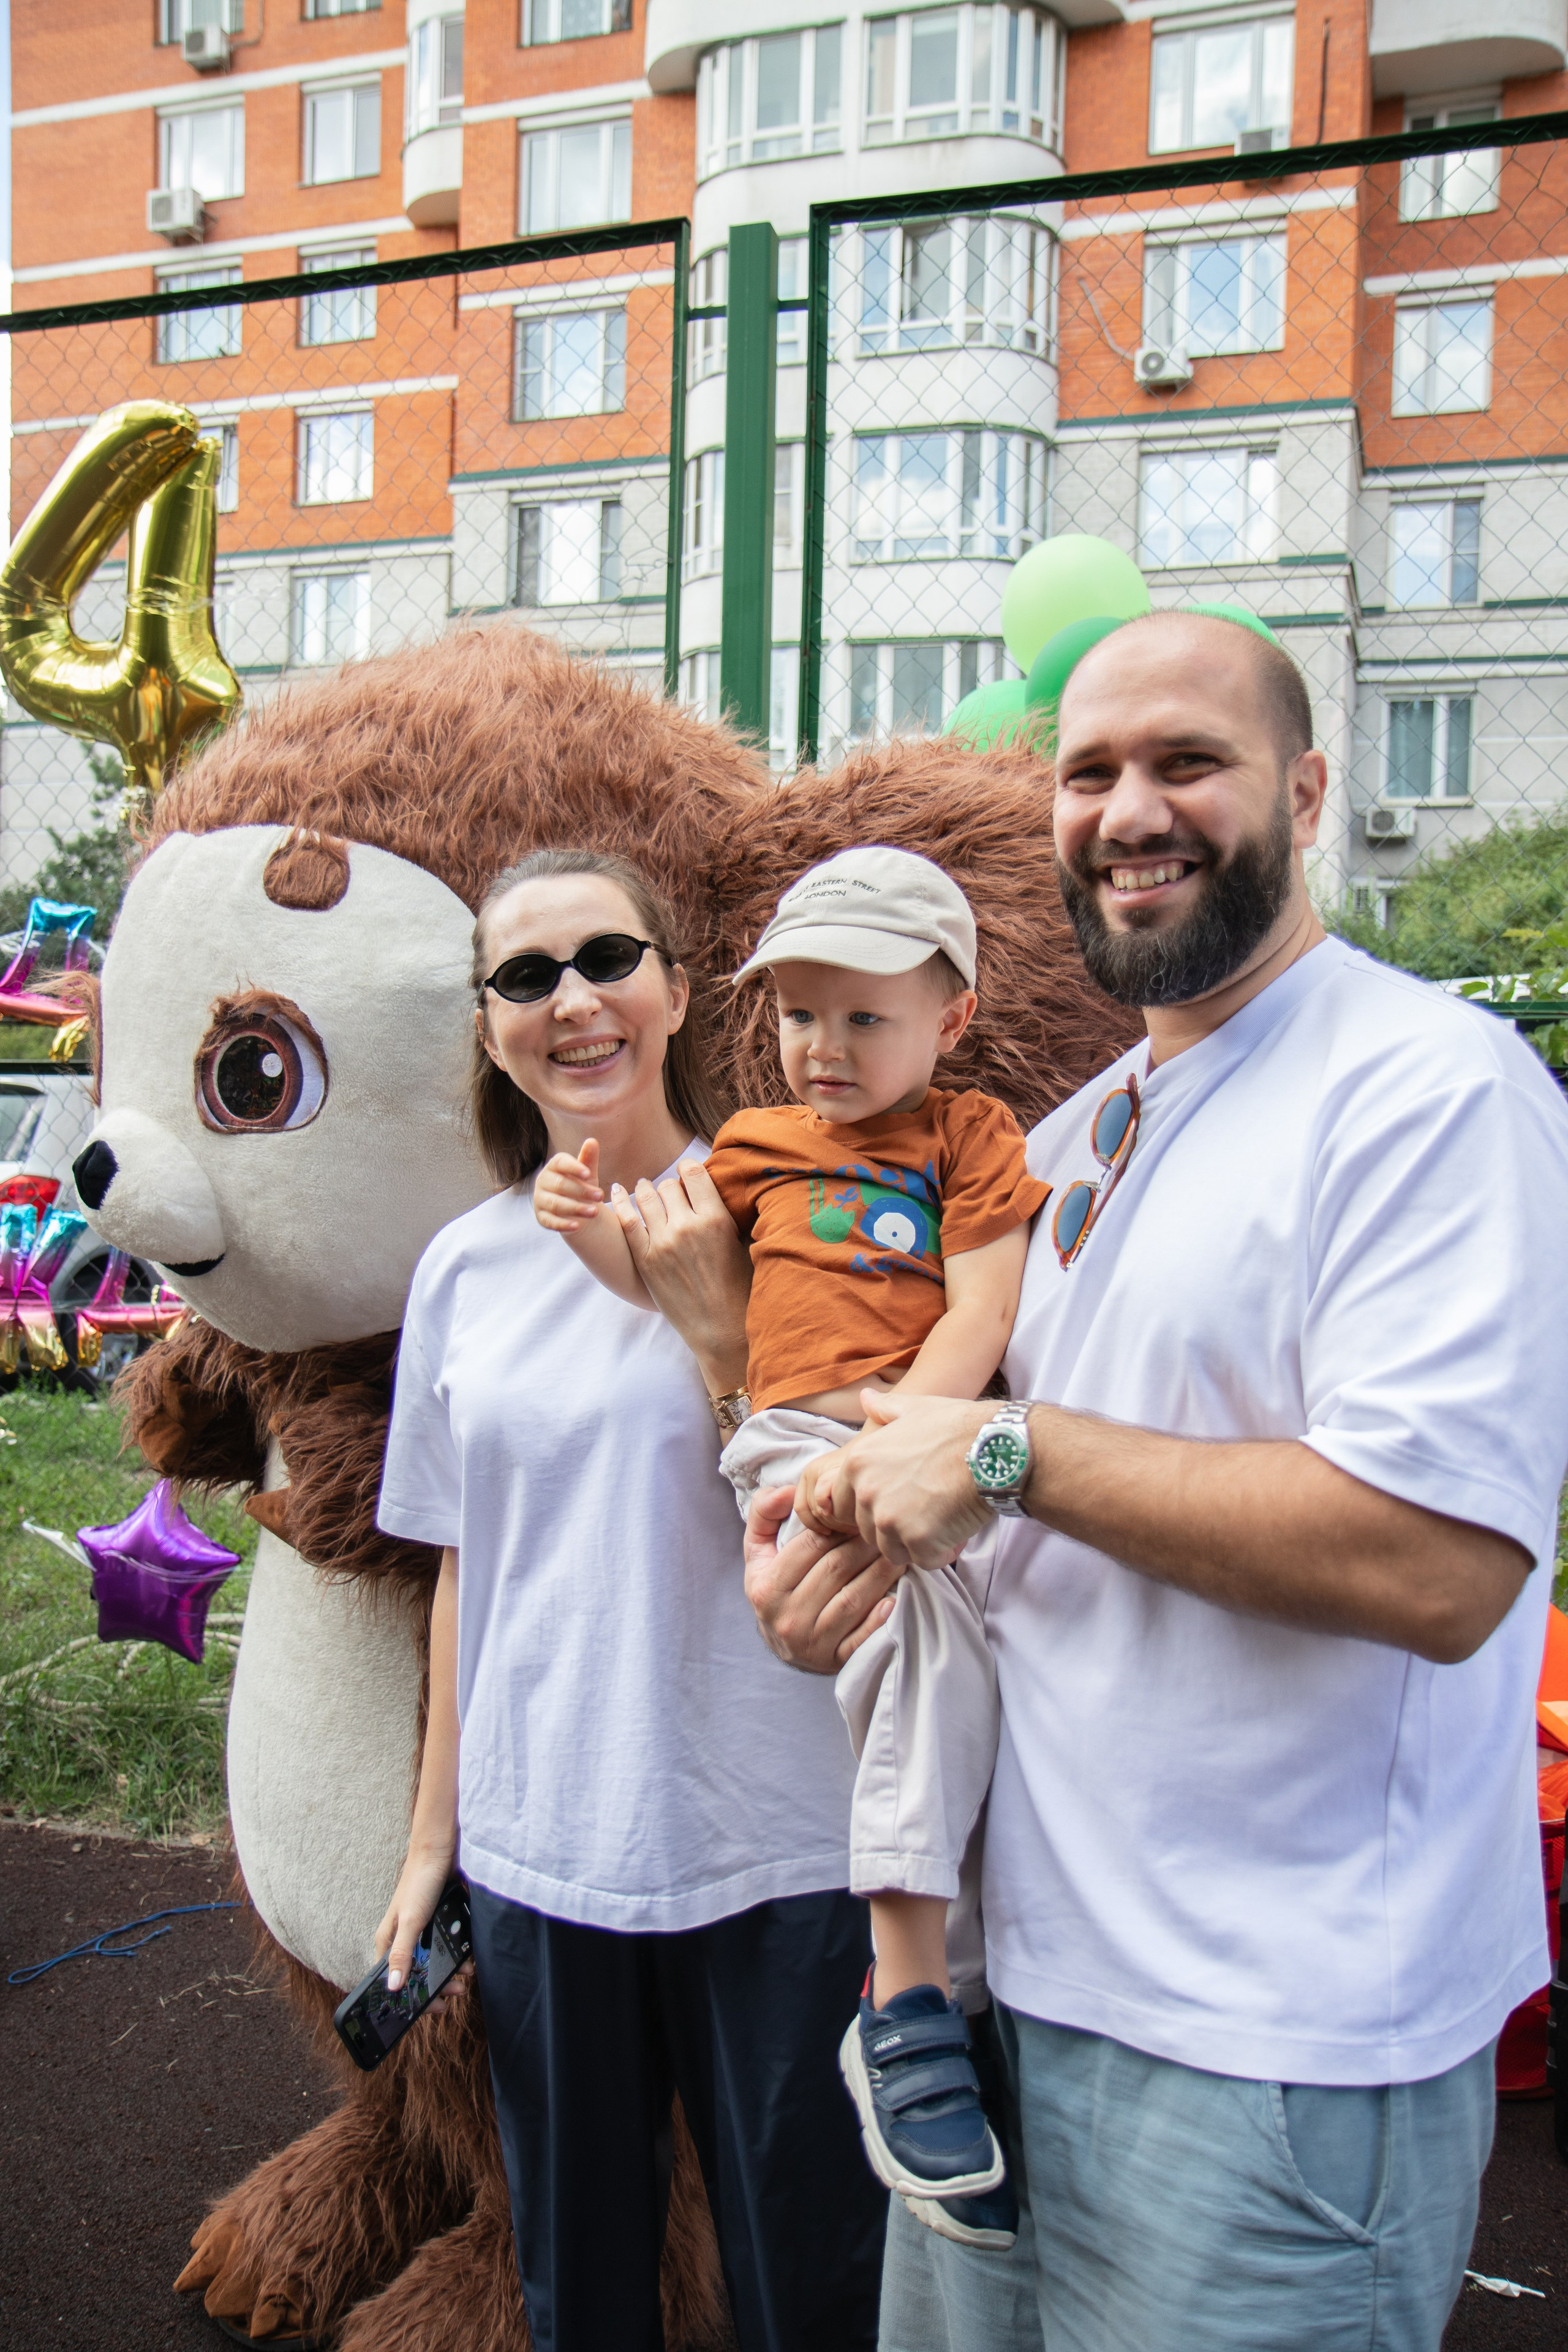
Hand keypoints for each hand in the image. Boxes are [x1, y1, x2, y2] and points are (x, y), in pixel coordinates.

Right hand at [375, 1839, 455, 1992]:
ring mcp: (421, 1930)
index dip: (409, 1998)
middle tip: (455, 1993)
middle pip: (417, 1974)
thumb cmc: (420, 1882)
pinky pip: (448, 1946)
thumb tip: (393, 1987)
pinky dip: (458, 1954)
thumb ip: (402, 1953)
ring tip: (466, 1973)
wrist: (441, 1849)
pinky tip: (469, 1956)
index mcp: (388, 1941)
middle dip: (436, 1986)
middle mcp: (403, 1938)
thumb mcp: (411, 1920)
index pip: (393, 1980)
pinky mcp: (439, 1922)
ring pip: (434, 1961)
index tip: (429, 2009)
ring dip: (451, 1971)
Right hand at [535, 1139, 601, 1232]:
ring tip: (595, 1212)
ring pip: (556, 1204)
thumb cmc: (581, 1186)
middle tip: (600, 1196)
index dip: (573, 1167)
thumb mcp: (587, 1174)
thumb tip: (592, 1141)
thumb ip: (588, 1159)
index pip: (559, 1163)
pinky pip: (550, 1221)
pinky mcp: (541, 1218)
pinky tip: (577, 1226)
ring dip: (576, 1208)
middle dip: (581, 1191)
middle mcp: (543, 1181)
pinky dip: (564, 1224)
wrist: (575, 1210)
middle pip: (560, 1185)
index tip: (588, 1174)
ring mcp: (540, 1200)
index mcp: (553, 1167)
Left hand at [611, 1155, 750, 1394]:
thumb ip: (728, 1216)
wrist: (719, 1328)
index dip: (689, 1167)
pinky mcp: (645, 1260)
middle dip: (670, 1184)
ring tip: (643, 1187)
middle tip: (670, 1190)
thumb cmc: (738, 1289)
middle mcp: (687, 1227)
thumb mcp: (742, 1246)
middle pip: (669, 1185)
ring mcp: (663, 1243)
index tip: (687, 1170)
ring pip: (646, 1198)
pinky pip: (627, 1221)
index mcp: (716, 1220)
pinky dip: (620, 1202)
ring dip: (644, 1189)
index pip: (695, 1173)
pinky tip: (617, 1192)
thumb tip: (724, 1190)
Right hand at [744, 1485, 901, 1672]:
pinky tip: (895, 1598)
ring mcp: (812, 1642)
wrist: (781, 1647)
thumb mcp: (758, 1553)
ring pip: (852, 1600)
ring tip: (898, 1553)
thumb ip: (763, 1515)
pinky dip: (878, 1618)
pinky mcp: (835, 1661)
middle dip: (865, 1545)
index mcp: (767, 1588)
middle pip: (835, 1570)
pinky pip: (861, 1638)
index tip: (860, 1512)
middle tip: (886, 1528)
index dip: (838, 1526)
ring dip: (880, 1574)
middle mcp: (787, 1617)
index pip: (809, 1547)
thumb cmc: (775, 1589)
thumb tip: (786, 1492)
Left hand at [812, 1391, 995, 1569]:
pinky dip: (939, 1553)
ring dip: (916, 1542)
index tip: (898, 1501)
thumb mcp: (915, 1409)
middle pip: (868, 1530)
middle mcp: (866, 1492)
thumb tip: (865, 1397)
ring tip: (941, 1521)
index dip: (872, 1506)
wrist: (994, 1449)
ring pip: (893, 1550)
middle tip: (926, 1510)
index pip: (844, 1504)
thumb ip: (885, 1409)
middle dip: (894, 1527)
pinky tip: (955, 1533)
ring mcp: (890, 1519)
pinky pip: (922, 1560)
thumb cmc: (957, 1427)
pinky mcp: (917, 1540)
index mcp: (857, 1463)